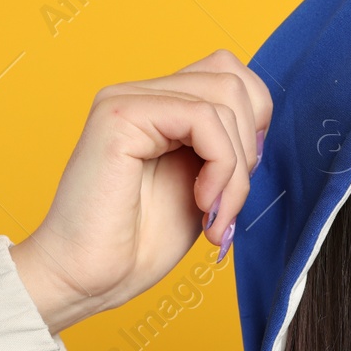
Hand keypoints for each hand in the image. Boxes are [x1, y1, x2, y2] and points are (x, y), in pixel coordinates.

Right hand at [10, 49, 272, 332]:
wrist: (87, 278)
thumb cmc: (139, 244)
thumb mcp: (204, 188)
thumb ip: (226, 150)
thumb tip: (262, 126)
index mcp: (161, 107)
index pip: (229, 73)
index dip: (255, 122)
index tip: (240, 179)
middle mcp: (142, 94)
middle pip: (233, 78)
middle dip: (250, 146)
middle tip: (228, 203)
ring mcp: (128, 99)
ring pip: (224, 97)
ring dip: (236, 168)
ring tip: (215, 213)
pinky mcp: (120, 114)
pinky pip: (203, 118)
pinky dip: (221, 166)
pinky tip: (202, 203)